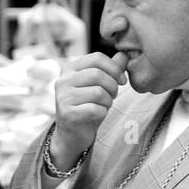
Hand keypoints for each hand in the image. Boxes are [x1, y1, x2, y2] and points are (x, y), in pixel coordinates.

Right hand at [50, 50, 128, 168]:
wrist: (72, 134)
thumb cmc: (87, 107)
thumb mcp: (99, 85)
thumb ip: (110, 70)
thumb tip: (125, 54)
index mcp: (70, 69)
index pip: (96, 57)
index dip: (114, 68)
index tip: (122, 80)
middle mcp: (63, 80)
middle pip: (98, 74)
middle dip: (112, 86)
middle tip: (114, 95)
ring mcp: (63, 97)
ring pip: (98, 92)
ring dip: (108, 101)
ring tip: (105, 105)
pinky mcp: (67, 114)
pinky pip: (95, 109)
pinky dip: (102, 112)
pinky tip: (98, 115)